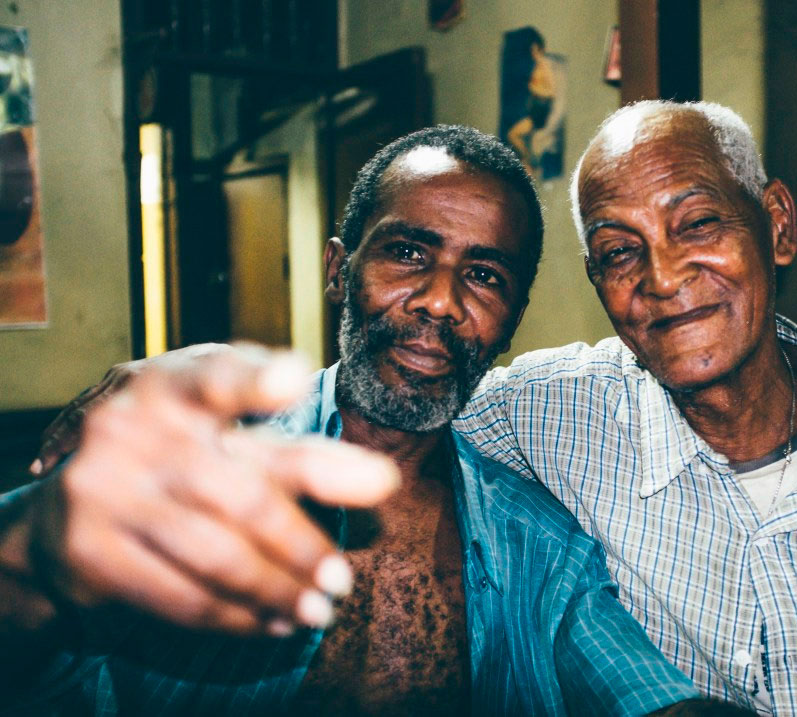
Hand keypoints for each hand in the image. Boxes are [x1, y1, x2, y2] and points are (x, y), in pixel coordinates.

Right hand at [19, 347, 398, 635]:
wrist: (65, 505)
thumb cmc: (177, 453)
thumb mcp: (228, 435)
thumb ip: (302, 454)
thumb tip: (384, 482)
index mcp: (172, 384)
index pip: (217, 377)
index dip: (255, 380)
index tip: (297, 379)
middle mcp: (131, 428)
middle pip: (239, 491)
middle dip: (300, 544)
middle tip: (343, 579)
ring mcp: (102, 488)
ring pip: (214, 553)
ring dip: (276, 590)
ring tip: (319, 609)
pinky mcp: (88, 549)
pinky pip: (178, 595)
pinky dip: (234, 616)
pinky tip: (270, 622)